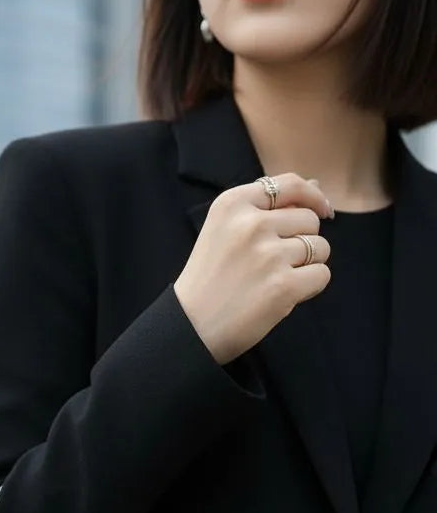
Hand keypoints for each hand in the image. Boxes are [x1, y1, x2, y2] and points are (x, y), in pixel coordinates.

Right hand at [174, 173, 332, 365]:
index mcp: (232, 204)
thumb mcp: (225, 231)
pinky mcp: (282, 286)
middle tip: (276, 264)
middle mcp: (251, 224)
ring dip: (308, 265)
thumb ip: (269, 208)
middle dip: (304, 240)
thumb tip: (317, 186)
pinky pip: (322, 275)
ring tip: (277, 280)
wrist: (190, 327)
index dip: (312, 197)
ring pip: (320, 247)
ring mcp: (268, 255)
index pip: (290, 185)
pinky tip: (286, 295)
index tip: (322, 211)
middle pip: (309, 219)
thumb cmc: (209, 280)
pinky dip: (310, 286)